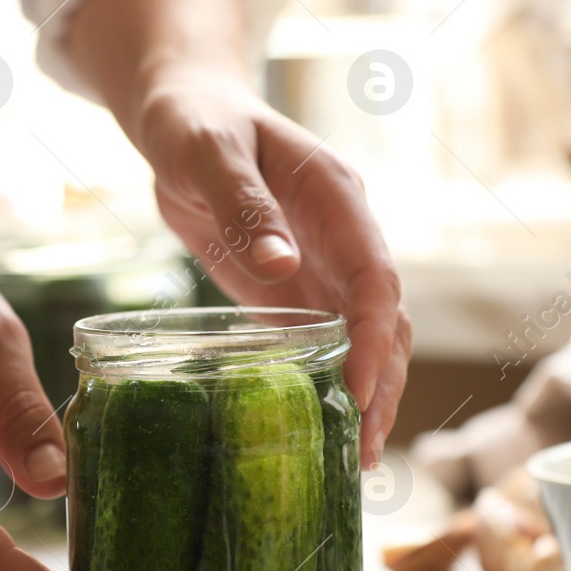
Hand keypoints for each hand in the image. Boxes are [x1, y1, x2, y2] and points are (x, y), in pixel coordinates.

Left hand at [132, 63, 411, 464]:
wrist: (185, 111)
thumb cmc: (196, 120)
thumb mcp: (208, 153)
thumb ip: (243, 204)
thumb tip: (282, 264)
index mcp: (336, 197)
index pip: (374, 275)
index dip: (373, 335)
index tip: (360, 388)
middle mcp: (344, 235)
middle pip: (385, 318)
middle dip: (383, 383)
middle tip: (367, 451)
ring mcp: (324, 263)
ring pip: (365, 337)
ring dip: (368, 393)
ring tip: (358, 459)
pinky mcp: (294, 287)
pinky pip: (325, 342)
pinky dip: (332, 385)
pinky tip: (326, 431)